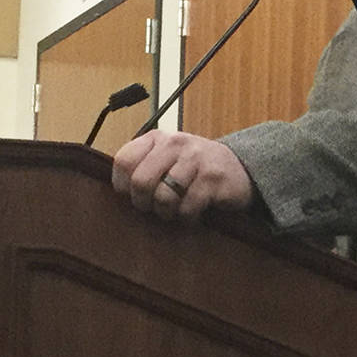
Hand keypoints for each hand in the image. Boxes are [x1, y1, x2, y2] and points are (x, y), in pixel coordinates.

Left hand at [112, 130, 253, 221]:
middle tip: (153, 208)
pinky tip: (192, 214)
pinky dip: (187, 218)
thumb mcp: (167, 158)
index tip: (131, 196)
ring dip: (167, 213)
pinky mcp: (213, 178)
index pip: (123, 161)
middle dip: (144, 203)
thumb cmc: (195, 168)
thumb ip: (142, 166)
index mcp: (157, 138)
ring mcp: (195, 159)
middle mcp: (175, 143)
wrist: (239, 169)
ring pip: (163, 197)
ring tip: (174, 211)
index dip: (122, 186)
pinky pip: (187, 207)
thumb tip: (117, 192)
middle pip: (141, 181)